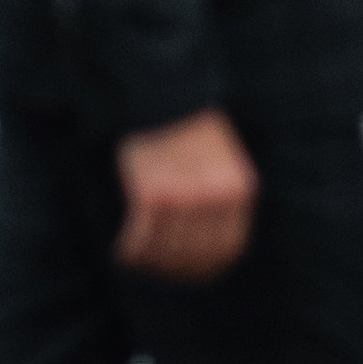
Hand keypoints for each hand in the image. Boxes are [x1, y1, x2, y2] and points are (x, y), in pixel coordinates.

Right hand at [114, 111, 257, 282]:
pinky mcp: (153, 194)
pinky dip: (130, 250)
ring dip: (149, 261)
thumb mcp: (223, 161)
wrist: (161, 90)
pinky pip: (141, 238)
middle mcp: (216, 198)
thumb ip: (220, 199)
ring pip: (166, 251)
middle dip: (173, 268)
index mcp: (240, 189)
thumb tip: (205, 252)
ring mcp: (186, 197)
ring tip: (135, 257)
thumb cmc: (188, 128)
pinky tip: (122, 250)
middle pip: (196, 255)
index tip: (187, 273)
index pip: (228, 250)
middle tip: (154, 267)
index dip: (206, 267)